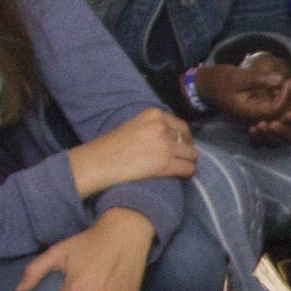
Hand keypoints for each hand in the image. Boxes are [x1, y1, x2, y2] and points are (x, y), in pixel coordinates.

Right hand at [66, 108, 197, 198]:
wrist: (98, 162)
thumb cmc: (111, 146)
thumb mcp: (134, 125)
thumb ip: (152, 127)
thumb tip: (171, 136)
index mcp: (154, 114)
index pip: (180, 126)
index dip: (183, 138)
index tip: (180, 146)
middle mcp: (161, 126)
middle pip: (187, 140)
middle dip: (186, 149)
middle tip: (181, 158)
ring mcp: (165, 145)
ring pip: (192, 155)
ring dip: (187, 161)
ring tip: (180, 168)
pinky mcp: (165, 164)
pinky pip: (188, 169)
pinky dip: (186, 173)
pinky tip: (180, 176)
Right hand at [201, 53, 290, 147]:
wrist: (206, 87)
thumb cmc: (220, 80)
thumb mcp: (237, 77)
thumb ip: (258, 79)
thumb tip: (280, 79)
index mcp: (249, 112)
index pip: (275, 110)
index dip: (285, 97)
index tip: (288, 81)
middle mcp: (254, 119)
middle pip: (280, 118)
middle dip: (290, 102)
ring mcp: (256, 117)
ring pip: (279, 118)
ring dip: (288, 104)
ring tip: (290, 86)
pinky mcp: (257, 113)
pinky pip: (274, 114)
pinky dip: (281, 104)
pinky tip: (282, 89)